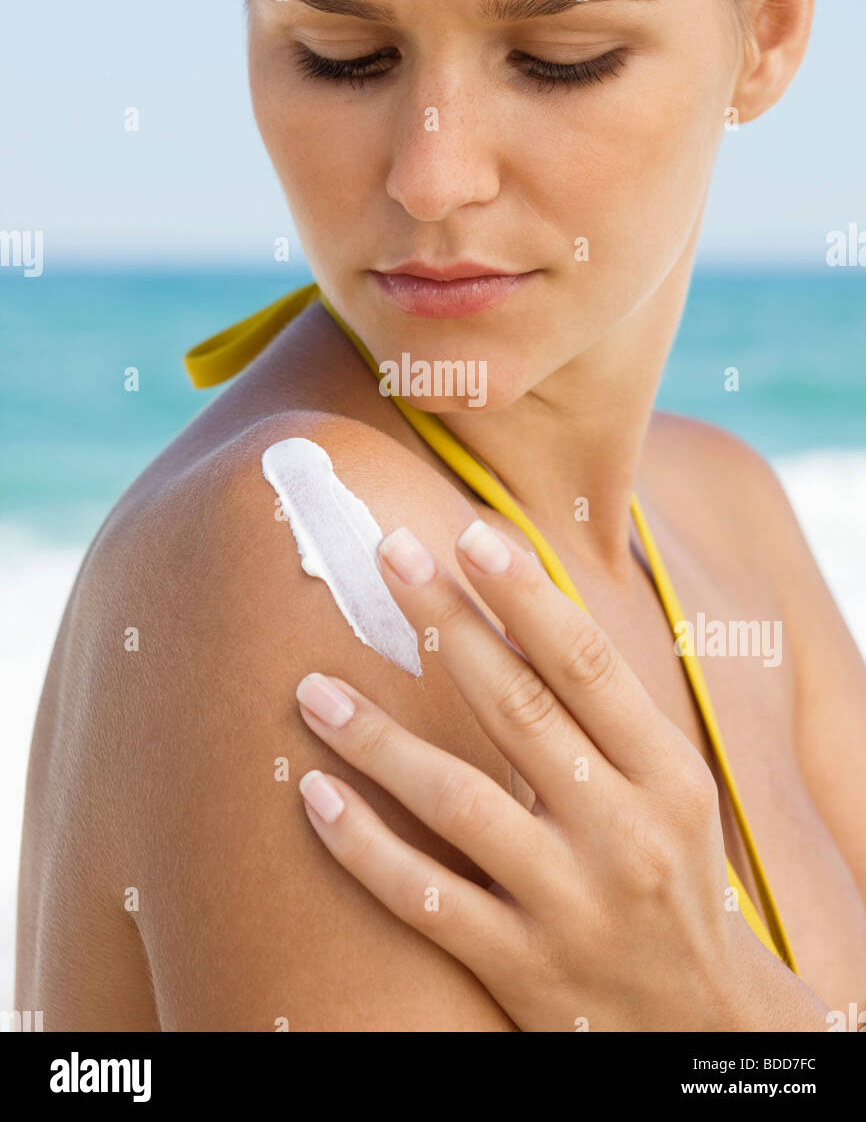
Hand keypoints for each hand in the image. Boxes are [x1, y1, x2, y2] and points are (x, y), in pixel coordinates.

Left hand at [294, 517, 797, 1030]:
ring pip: (457, 801)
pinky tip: (315, 796)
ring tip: (311, 687)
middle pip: (517, 708)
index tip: (469, 535)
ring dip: (377, 737)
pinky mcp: (520, 967)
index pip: (587, 665)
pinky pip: (425, 898)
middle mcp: (624, 834)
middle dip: (446, 622)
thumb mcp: (670, 793)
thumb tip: (513, 609)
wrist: (696, 1027)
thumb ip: (604, 718)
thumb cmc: (671, 880)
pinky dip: (365, 845)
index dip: (525, 595)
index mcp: (667, 776)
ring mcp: (569, 905)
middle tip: (386, 554)